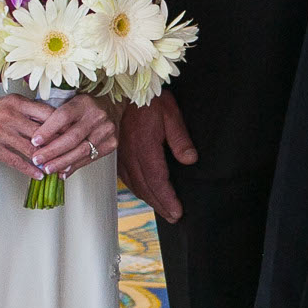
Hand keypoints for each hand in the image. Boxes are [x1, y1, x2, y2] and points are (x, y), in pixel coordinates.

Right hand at [0, 93, 102, 178]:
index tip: (75, 135)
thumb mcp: (8, 104)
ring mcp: (1, 132)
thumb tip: (53, 120)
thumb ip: (28, 111)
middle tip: (73, 156)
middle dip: (59, 146)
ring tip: (59, 169)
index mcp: (17, 103)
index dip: (63, 126)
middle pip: (42, 133)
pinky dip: (29, 169)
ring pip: (31, 149)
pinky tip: (39, 175)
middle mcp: (10, 116)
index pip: (47, 114)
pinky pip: (15, 160)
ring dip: (47, 161)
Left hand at [27, 92, 116, 177]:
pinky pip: (90, 159)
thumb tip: (36, 139)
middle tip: (37, 160)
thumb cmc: (84, 106)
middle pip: (72, 137)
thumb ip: (55, 117)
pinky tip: (62, 172)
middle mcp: (97, 116)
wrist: (111, 107)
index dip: (48, 130)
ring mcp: (106, 131)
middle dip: (52, 151)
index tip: (34, 141)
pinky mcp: (111, 143)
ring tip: (47, 169)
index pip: (63, 116)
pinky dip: (74, 166)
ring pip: (81, 151)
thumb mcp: (70, 103)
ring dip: (62, 162)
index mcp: (84, 102)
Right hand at [115, 92, 197, 220]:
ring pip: (135, 184)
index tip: (177, 211)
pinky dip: (137, 189)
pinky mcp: (118, 153)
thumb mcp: (170, 113)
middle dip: (160, 205)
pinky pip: (126, 177)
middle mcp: (130, 154)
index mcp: (144, 146)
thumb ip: (180, 138)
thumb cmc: (148, 100)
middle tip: (173, 217)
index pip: (156, 179)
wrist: (124, 90)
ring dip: (149, 199)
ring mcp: (122, 155)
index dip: (167, 198)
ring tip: (163, 209)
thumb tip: (190, 160)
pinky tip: (145, 192)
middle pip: (145, 187)